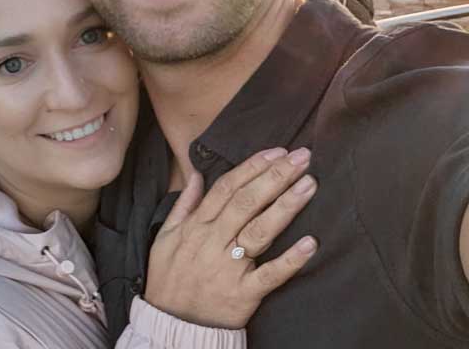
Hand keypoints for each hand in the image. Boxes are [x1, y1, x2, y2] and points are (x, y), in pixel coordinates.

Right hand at [143, 146, 318, 328]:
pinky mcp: (244, 293)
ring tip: (308, 185)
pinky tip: (310, 243)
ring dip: (286, 206)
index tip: (276, 152)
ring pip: (260, 231)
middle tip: (302, 158)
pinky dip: (290, 260)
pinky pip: (270, 275)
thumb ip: (184, 205)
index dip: (252, 167)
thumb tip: (196, 175)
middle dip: (275, 177)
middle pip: (247, 202)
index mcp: (196, 226)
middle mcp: (213, 241)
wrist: (171, 323)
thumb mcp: (165, 236)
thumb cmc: (169, 278)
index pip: (226, 188)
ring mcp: (229, 267)